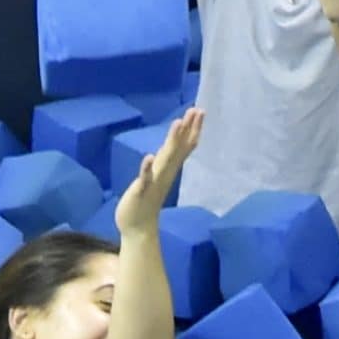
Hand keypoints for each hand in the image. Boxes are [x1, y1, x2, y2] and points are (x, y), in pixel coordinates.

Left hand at [115, 107, 204, 230]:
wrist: (138, 228)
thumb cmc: (147, 199)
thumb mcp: (159, 175)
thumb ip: (167, 161)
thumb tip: (176, 145)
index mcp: (169, 168)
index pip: (184, 145)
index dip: (192, 128)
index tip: (199, 110)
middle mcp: (165, 172)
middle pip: (179, 147)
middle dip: (188, 129)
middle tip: (197, 110)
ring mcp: (154, 181)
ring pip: (166, 158)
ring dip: (173, 141)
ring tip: (178, 123)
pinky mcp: (140, 191)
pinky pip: (145, 178)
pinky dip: (148, 168)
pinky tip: (150, 156)